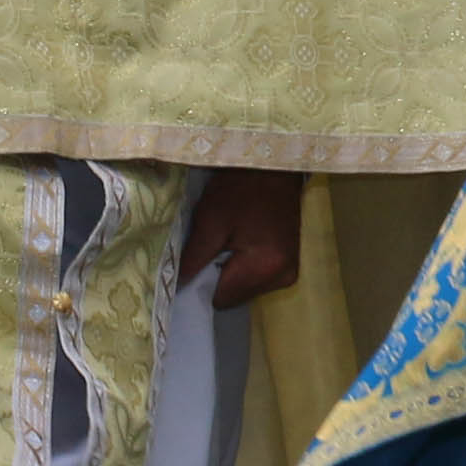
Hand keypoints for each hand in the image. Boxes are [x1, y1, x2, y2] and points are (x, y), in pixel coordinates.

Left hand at [175, 166, 303, 306]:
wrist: (275, 166)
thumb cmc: (240, 189)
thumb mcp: (209, 221)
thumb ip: (192, 260)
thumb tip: (176, 287)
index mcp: (264, 268)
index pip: (221, 299)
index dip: (203, 283)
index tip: (197, 261)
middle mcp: (282, 277)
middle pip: (235, 296)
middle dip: (219, 277)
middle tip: (214, 247)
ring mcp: (289, 272)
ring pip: (245, 289)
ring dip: (232, 272)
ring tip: (229, 242)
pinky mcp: (290, 264)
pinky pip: (257, 279)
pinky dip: (245, 267)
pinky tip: (242, 243)